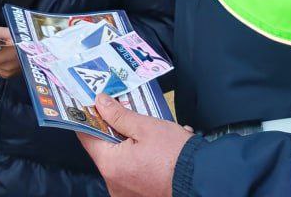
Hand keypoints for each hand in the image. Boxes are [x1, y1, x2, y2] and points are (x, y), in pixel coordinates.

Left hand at [76, 93, 192, 196]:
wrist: (204, 180)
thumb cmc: (176, 156)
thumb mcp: (146, 127)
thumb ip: (119, 115)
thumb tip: (100, 103)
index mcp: (110, 165)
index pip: (87, 136)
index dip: (89, 118)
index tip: (93, 105)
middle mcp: (114, 184)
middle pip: (106, 149)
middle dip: (116, 131)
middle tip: (129, 116)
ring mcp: (127, 193)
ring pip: (122, 161)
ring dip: (133, 146)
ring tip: (152, 134)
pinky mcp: (140, 196)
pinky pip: (134, 173)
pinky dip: (143, 161)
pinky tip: (159, 151)